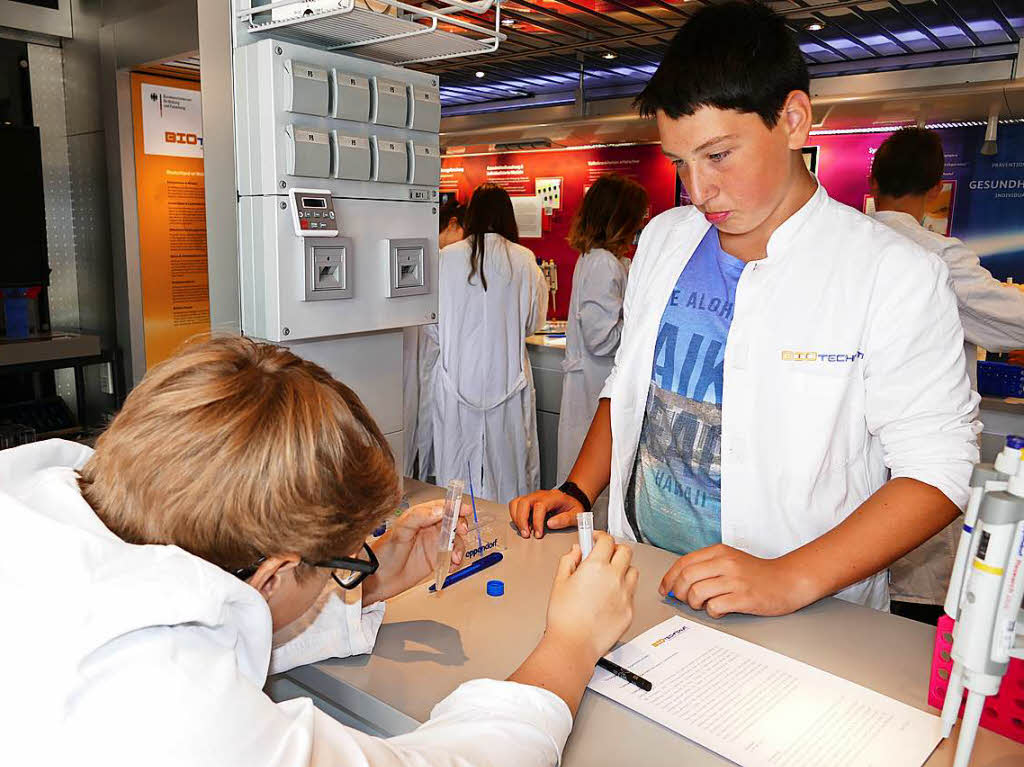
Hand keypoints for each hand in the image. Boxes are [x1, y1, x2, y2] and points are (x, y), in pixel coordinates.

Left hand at [361, 500, 470, 603]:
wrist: (377, 579)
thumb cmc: (383, 553)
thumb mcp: (400, 530)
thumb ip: (418, 517)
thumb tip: (439, 510)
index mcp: (420, 518)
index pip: (442, 507)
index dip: (455, 506)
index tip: (464, 509)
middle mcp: (429, 529)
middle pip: (454, 522)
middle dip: (461, 526)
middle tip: (460, 531)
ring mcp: (434, 545)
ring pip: (456, 541)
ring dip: (459, 547)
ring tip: (454, 557)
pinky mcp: (436, 560)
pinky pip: (453, 558)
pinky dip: (456, 562)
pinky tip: (451, 565)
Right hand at [509, 489, 582, 538]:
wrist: (571, 498)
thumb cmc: (573, 506)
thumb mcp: (576, 514)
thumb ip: (565, 519)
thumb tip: (550, 524)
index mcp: (553, 497)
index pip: (540, 506)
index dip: (537, 521)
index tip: (538, 534)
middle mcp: (540, 495)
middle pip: (524, 502)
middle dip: (522, 520)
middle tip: (526, 534)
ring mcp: (532, 497)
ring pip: (517, 502)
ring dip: (516, 518)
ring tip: (522, 530)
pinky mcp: (528, 501)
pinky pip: (515, 504)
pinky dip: (515, 515)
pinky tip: (521, 525)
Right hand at [544, 532, 638, 664]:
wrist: (574, 644)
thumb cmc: (564, 618)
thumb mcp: (559, 582)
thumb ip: (568, 561)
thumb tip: (576, 551)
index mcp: (596, 567)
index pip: (607, 540)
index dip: (600, 536)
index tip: (594, 539)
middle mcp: (614, 577)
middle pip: (625, 551)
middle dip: (615, 549)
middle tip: (604, 554)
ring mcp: (625, 594)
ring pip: (633, 570)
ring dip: (623, 568)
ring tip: (610, 576)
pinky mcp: (630, 610)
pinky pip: (632, 592)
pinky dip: (624, 590)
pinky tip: (611, 596)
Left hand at [658, 544, 814, 617]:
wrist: (787, 580)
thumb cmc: (757, 574)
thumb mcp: (730, 560)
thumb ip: (706, 567)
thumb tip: (678, 582)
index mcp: (719, 552)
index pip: (683, 562)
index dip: (669, 578)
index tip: (666, 589)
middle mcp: (725, 563)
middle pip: (686, 577)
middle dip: (679, 592)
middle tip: (685, 600)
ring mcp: (735, 580)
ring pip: (697, 592)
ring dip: (695, 603)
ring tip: (704, 605)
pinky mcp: (744, 597)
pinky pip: (715, 606)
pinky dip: (712, 612)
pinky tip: (719, 610)